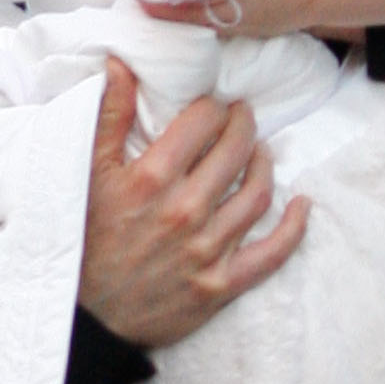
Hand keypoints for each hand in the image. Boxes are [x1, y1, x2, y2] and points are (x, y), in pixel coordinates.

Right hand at [78, 57, 308, 347]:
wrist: (84, 319)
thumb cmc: (82, 243)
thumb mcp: (84, 175)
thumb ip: (107, 117)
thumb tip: (121, 64)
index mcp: (151, 179)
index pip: (202, 122)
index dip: (211, 106)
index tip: (211, 105)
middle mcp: (185, 211)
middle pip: (235, 151)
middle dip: (243, 125)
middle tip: (241, 116)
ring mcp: (207, 251)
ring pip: (257, 194)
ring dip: (264, 163)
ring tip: (259, 151)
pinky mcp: (221, 285)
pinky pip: (272, 253)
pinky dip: (294, 227)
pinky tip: (302, 205)